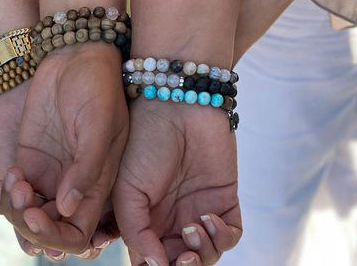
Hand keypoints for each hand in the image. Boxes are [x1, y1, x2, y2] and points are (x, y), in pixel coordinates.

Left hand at [0, 42, 128, 255]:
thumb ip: (88, 166)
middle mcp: (73, 183)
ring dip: (15, 211)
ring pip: (26, 215)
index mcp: (98, 182)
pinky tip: (9, 176)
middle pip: (49, 230)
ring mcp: (49, 171)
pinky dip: (5, 196)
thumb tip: (67, 208)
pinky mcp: (28, 158)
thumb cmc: (98, 87)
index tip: (39, 217)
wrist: (75, 57)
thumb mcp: (100, 124)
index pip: (78, 232)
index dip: (58, 237)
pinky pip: (12, 193)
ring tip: (15, 181)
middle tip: (23, 198)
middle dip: (31, 226)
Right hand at [113, 98, 241, 265]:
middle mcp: (172, 219)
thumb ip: (135, 232)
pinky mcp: (224, 198)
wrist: (176, 106)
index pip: (150, 260)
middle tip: (181, 259)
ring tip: (193, 229)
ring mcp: (198, 209)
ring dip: (202, 254)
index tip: (157, 264)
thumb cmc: (144, 142)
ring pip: (207, 255)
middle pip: (180, 262)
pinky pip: (230, 235)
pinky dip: (222, 238)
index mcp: (145, 219)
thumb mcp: (126, 190)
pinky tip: (208, 219)